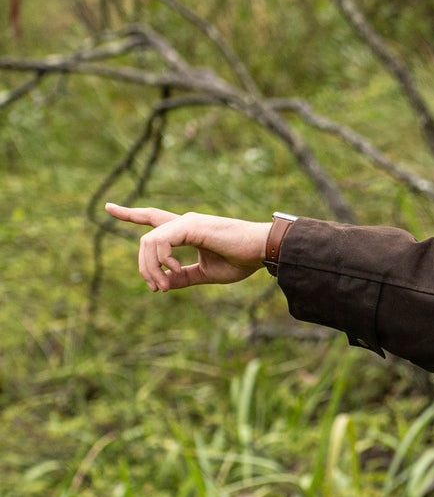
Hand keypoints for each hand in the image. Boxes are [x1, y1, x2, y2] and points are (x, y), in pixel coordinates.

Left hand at [106, 203, 272, 291]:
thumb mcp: (207, 274)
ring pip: (148, 242)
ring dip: (151, 268)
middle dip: (144, 267)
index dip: (130, 214)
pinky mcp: (190, 226)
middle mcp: (184, 222)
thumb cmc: (242, 260)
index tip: (108, 207)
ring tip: (165, 285)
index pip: (153, 218)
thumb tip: (164, 284)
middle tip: (157, 289)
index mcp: (188, 230)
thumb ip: (185, 277)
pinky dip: (161, 261)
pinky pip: (160, 242)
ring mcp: (186, 222)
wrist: (262, 250)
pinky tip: (175, 272)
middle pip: (146, 241)